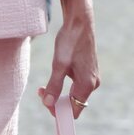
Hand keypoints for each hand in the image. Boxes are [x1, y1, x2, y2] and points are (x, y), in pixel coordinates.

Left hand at [37, 0, 99, 119]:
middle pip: (72, 103)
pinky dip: (63, 85)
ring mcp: (91, 77)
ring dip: (57, 92)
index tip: (44, 102)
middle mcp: (92, 84)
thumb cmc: (70, 41)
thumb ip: (54, 85)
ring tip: (44, 84)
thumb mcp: (58, 64)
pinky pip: (74, 86)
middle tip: (41, 90)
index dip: (58, 111)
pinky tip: (55, 74)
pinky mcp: (88, 72)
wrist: (79, 22)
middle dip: (55, 100)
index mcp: (87, 85)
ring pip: (72, 95)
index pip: (74, 111)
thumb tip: (49, 103)